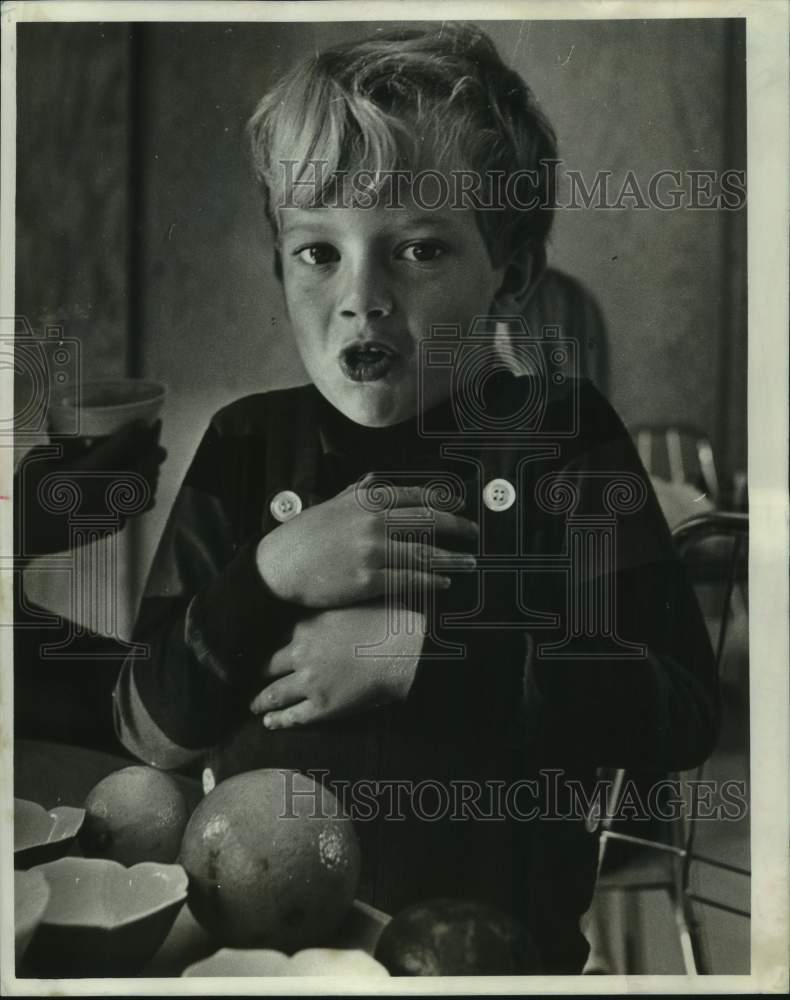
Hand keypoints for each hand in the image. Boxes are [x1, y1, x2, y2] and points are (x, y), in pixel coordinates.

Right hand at [14, 420, 166, 558]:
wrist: (24, 535)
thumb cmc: (27, 495)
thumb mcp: (37, 462)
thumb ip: (63, 446)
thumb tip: (88, 438)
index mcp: (79, 477)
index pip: (115, 451)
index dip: (133, 434)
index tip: (142, 422)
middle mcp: (98, 497)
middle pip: (140, 473)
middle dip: (153, 455)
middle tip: (160, 443)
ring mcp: (108, 515)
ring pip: (145, 494)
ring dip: (152, 476)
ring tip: (154, 464)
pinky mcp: (111, 527)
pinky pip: (137, 509)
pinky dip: (144, 495)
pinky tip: (142, 486)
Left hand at [249, 601, 425, 727]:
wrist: (405, 649)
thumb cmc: (387, 621)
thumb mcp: (355, 601)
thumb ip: (337, 604)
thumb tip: (336, 594)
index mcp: (307, 625)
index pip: (274, 634)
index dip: (263, 642)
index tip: (253, 646)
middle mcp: (301, 653)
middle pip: (267, 664)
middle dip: (255, 672)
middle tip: (247, 677)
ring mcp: (309, 681)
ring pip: (274, 693)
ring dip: (260, 700)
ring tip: (252, 704)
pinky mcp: (322, 706)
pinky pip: (293, 716)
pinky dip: (278, 720)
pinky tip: (270, 722)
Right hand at [256, 476, 477, 608]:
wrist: (278, 567)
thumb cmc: (303, 535)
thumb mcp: (331, 503)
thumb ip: (358, 491)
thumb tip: (376, 480)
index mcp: (367, 500)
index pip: (416, 497)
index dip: (444, 502)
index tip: (462, 506)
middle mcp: (373, 521)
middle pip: (428, 523)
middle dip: (457, 528)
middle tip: (474, 534)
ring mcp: (372, 551)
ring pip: (424, 554)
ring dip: (452, 559)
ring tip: (468, 563)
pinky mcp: (368, 579)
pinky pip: (409, 580)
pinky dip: (431, 582)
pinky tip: (443, 584)